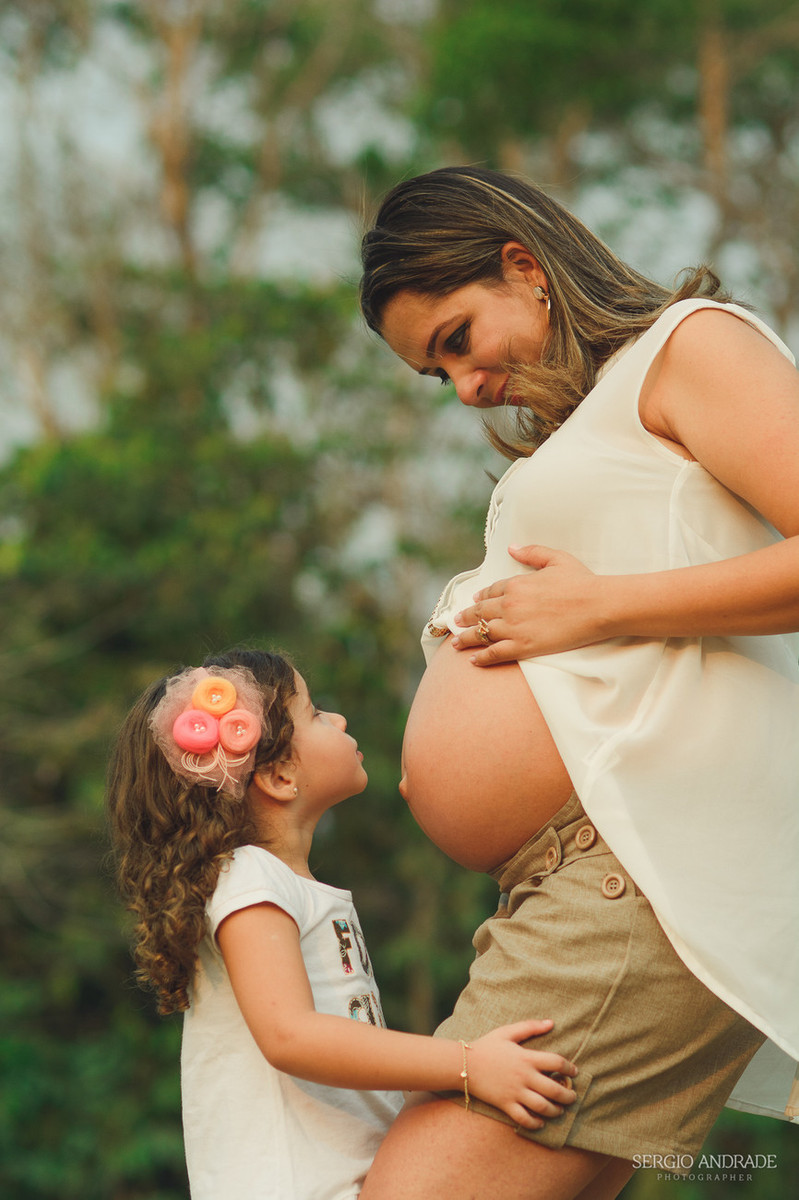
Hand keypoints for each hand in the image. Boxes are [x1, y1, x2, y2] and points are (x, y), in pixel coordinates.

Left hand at [450, 544, 603, 664]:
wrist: (598, 606)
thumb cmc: (582, 582)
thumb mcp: (556, 559)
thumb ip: (531, 552)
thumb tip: (511, 547)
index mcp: (516, 584)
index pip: (491, 591)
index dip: (481, 597)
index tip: (475, 601)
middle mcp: (510, 605)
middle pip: (481, 613)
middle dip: (466, 618)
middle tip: (455, 623)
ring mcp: (514, 627)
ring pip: (482, 634)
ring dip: (466, 638)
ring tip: (456, 643)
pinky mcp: (523, 647)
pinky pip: (495, 653)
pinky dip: (482, 657)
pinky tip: (474, 660)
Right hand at [466, 1019, 577, 1129]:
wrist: (463, 1064)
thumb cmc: (486, 1046)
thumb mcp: (507, 1032)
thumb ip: (529, 1027)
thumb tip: (551, 1023)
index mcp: (526, 1058)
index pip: (556, 1063)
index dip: (569, 1068)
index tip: (574, 1071)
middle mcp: (524, 1076)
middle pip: (554, 1089)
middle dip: (568, 1095)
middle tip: (572, 1096)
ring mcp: (515, 1092)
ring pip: (543, 1107)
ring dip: (556, 1110)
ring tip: (560, 1110)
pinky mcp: (506, 1105)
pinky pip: (524, 1119)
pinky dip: (535, 1123)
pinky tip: (541, 1122)